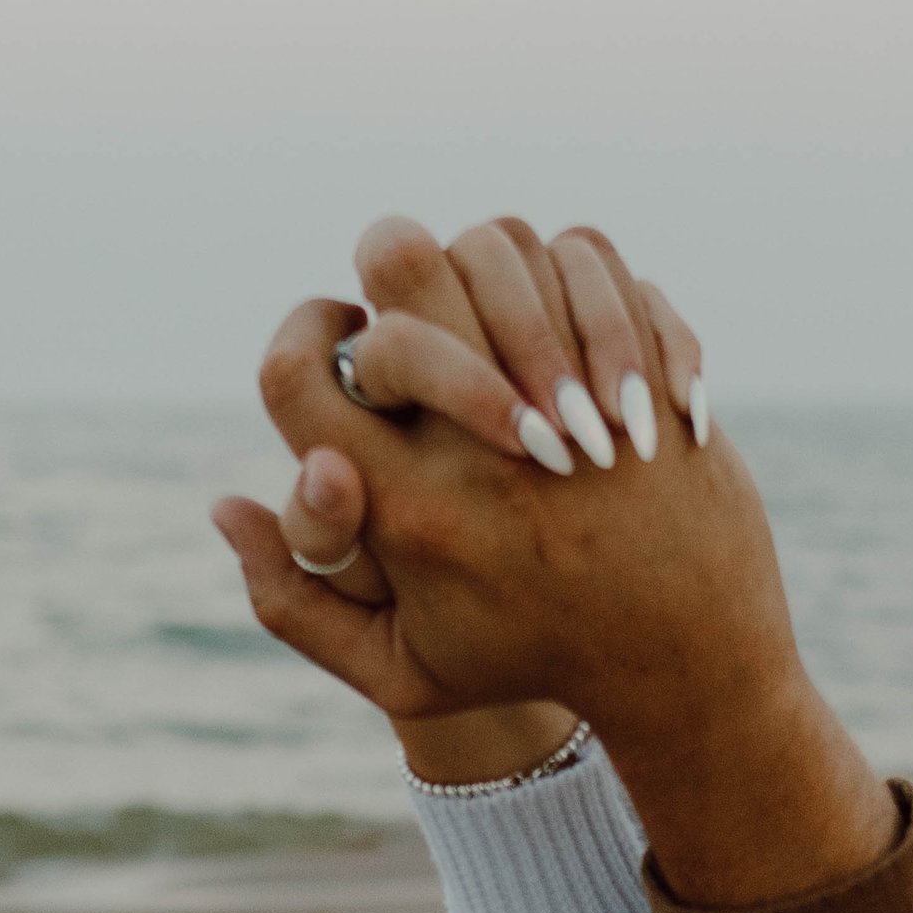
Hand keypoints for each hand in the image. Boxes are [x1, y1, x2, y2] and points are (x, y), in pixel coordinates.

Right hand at [214, 211, 894, 903]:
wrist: (688, 666)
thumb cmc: (530, 664)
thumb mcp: (402, 669)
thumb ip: (294, 604)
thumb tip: (224, 505)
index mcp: (401, 509)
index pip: (297, 370)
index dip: (302, 331)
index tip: (335, 330)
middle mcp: (476, 444)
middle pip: (399, 261)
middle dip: (395, 260)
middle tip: (418, 293)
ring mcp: (570, 401)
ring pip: (499, 243)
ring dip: (491, 264)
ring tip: (498, 313)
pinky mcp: (643, 377)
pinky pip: (591, 262)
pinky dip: (578, 276)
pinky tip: (572, 327)